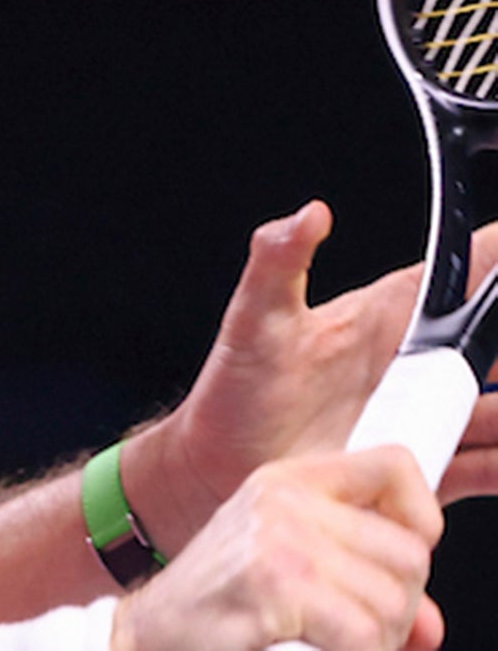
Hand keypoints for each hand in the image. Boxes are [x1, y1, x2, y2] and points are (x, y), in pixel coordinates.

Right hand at [114, 447, 443, 650]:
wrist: (146, 635)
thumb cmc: (212, 606)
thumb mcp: (286, 567)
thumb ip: (358, 581)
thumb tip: (432, 627)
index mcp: (286, 480)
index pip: (395, 465)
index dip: (419, 519)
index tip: (398, 563)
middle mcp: (283, 499)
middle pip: (408, 554)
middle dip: (398, 607)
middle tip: (361, 629)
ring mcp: (278, 539)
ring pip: (393, 601)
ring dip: (378, 639)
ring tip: (333, 642)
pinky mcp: (274, 585)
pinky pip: (363, 633)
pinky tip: (319, 650)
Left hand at [125, 204, 497, 554]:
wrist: (217, 471)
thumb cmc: (233, 393)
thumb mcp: (254, 323)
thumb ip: (278, 265)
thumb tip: (307, 215)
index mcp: (390, 314)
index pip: (467, 272)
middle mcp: (418, 364)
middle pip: (493, 345)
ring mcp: (426, 415)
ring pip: (497, 408)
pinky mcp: (426, 465)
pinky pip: (486, 463)